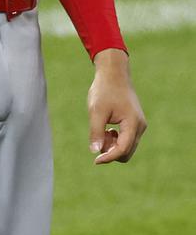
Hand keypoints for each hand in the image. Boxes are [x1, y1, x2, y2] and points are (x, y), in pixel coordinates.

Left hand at [87, 49, 146, 164]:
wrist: (113, 74)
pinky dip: (115, 139)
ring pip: (126, 147)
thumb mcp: (96, 111)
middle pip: (126, 152)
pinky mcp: (134, 123)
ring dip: (112, 145)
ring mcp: (139, 125)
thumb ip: (96, 132)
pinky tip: (106, 129)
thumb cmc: (104, 90)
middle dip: (111, 151)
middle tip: (98, 138)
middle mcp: (140, 126)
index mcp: (133, 123)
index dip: (109, 157)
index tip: (95, 160)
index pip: (122, 149)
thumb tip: (95, 152)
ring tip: (101, 130)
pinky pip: (126, 140)